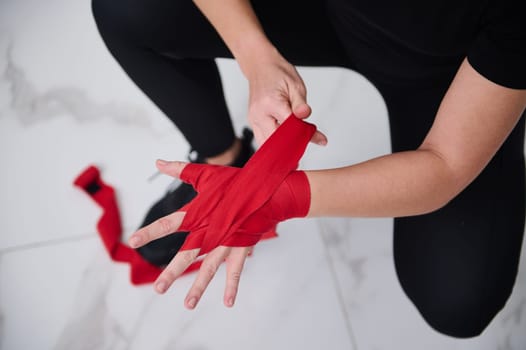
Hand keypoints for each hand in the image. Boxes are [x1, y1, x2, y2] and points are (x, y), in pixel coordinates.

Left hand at [129, 160, 310, 308]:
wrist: (267, 188)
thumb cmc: (235, 181)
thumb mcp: (206, 174)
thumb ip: (179, 170)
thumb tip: (158, 162)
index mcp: (199, 212)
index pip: (170, 223)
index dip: (151, 232)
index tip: (133, 241)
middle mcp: (211, 230)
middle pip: (188, 254)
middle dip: (173, 271)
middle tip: (158, 289)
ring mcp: (227, 241)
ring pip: (210, 267)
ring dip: (199, 286)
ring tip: (188, 305)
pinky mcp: (242, 247)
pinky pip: (236, 270)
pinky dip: (233, 286)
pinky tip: (228, 302)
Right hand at [243, 50, 326, 145]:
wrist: (260, 67)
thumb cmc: (277, 74)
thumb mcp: (295, 85)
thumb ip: (301, 103)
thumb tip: (305, 116)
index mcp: (270, 103)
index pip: (290, 126)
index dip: (306, 134)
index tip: (319, 138)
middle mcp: (258, 114)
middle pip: (276, 141)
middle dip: (293, 146)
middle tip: (308, 145)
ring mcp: (253, 120)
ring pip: (267, 145)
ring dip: (282, 149)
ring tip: (297, 148)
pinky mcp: (253, 123)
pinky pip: (262, 140)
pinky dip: (274, 145)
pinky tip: (286, 144)